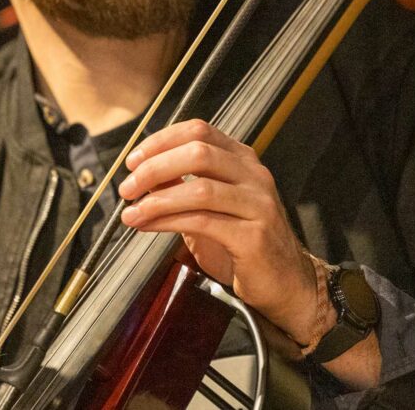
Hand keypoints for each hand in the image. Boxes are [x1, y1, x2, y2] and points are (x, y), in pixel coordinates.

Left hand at [118, 119, 320, 345]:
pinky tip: (149, 227)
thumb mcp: (210, 207)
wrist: (286, 282)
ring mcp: (257, 204)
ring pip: (200, 189)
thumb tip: (143, 173)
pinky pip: (203, 222)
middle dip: (154, 167)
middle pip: (198, 153)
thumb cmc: (244, 244)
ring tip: (132, 213)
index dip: (162, 141)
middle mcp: (253, 175)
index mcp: (242, 160)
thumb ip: (182, 186)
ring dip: (157, 199)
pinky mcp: (254, 236)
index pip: (199, 131)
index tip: (133, 159)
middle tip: (128, 187)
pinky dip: (168, 222)